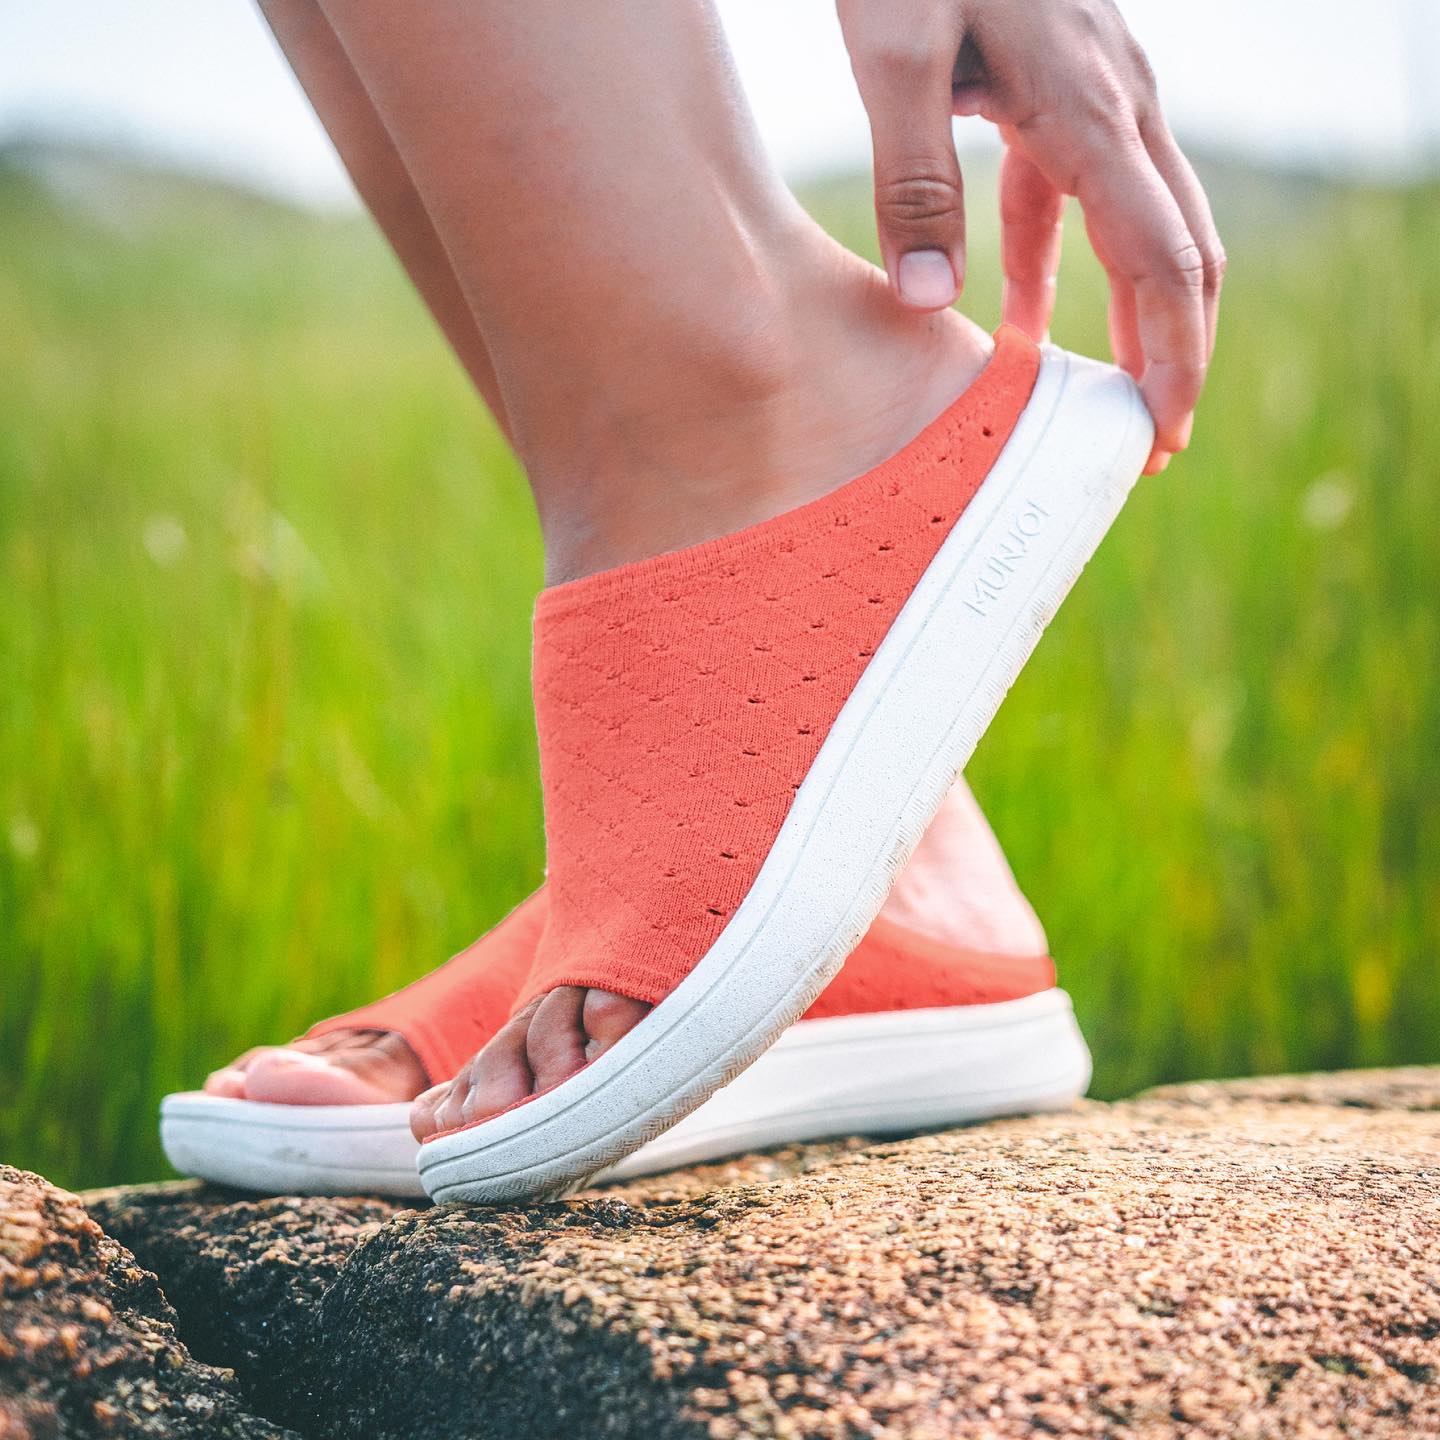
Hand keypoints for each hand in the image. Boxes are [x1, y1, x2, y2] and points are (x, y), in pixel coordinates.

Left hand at [836, 0, 1224, 471]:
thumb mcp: (894, 55)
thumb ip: (914, 179)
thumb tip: (927, 305)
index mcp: (1089, 108)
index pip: (1163, 260)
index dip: (1174, 355)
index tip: (1163, 432)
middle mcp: (1119, 102)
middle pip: (1183, 250)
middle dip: (1176, 350)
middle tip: (1150, 442)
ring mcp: (1102, 92)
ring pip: (1145, 226)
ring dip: (1131, 316)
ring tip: (1098, 400)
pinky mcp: (1067, 89)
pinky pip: (1082, 197)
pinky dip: (1060, 266)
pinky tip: (1017, 319)